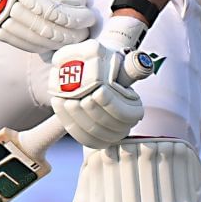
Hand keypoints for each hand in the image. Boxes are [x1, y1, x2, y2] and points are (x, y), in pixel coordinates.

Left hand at [47, 15, 148, 148]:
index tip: (99, 90)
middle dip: (91, 108)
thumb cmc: (106, 72)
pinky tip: (61, 104)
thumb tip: (139, 62)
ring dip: (77, 114)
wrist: (91, 81)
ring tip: (68, 98)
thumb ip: (129, 67)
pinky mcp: (90, 138)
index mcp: (134, 109)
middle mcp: (123, 126)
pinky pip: (79, 135)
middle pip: (106, 123)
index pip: (126, 114)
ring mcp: (107, 135)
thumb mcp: (118, 66)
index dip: (111, 103)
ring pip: (91, 131)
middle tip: (80, 94)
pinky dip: (68, 119)